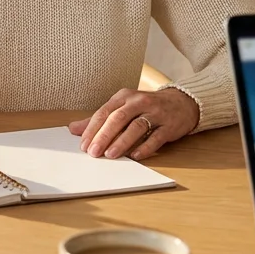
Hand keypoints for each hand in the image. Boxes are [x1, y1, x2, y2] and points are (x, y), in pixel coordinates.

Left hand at [67, 87, 198, 160]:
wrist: (181, 103)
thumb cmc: (146, 107)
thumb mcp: (122, 108)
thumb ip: (99, 119)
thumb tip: (73, 129)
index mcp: (124, 97)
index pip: (104, 112)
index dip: (92, 129)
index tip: (83, 145)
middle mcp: (139, 102)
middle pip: (118, 118)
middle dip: (104, 135)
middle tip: (93, 152)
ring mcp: (155, 113)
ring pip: (136, 126)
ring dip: (122, 141)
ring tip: (110, 154)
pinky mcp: (169, 125)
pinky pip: (156, 136)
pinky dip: (145, 147)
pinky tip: (135, 156)